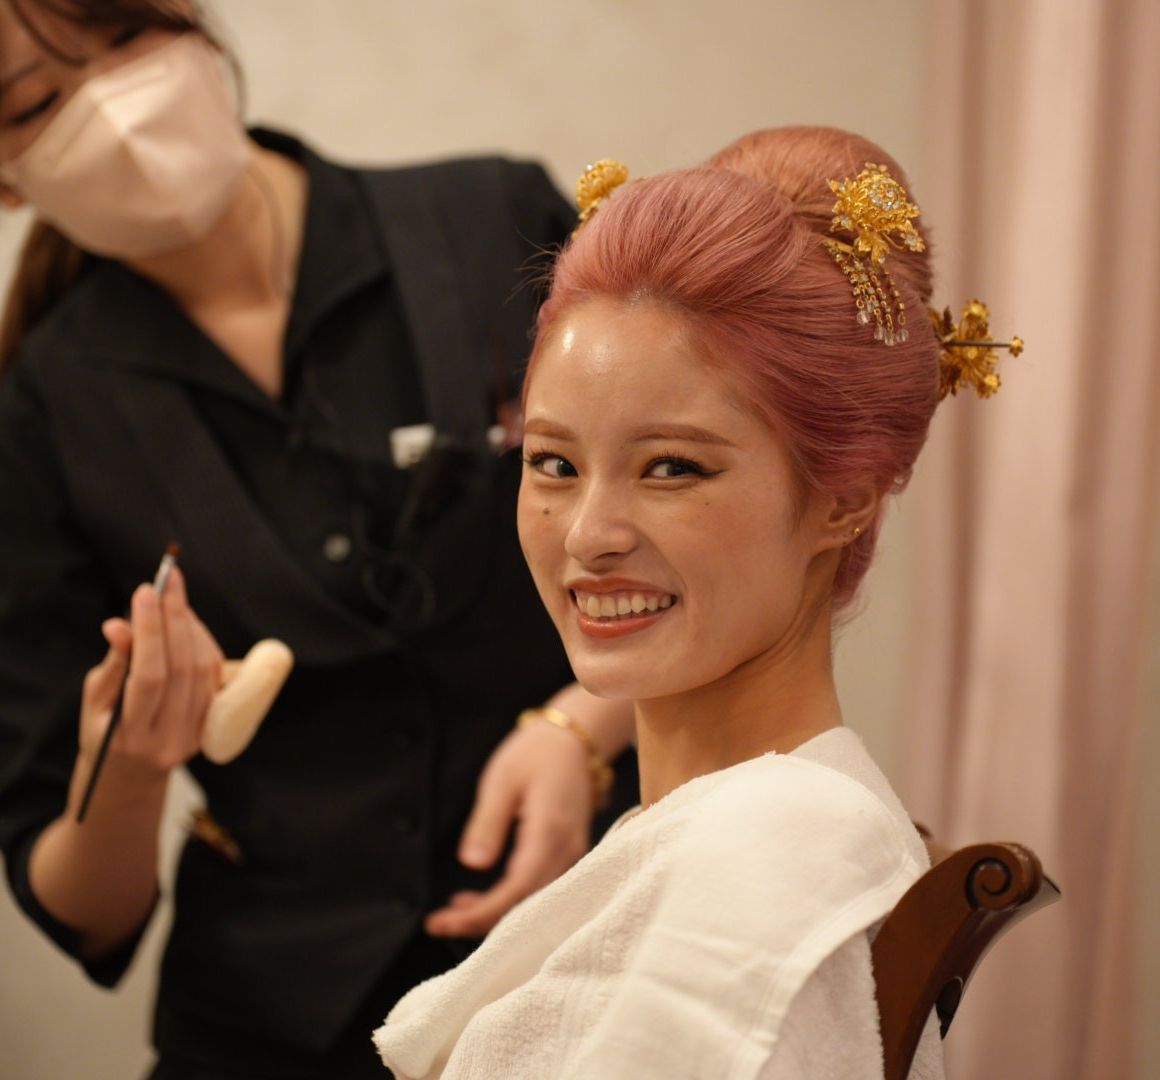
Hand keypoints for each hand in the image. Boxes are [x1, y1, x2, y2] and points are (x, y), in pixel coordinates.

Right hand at [80, 568, 223, 786]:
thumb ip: (113, 664)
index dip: (150, 631)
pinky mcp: (211, 726)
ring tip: (173, 597)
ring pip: (202, 668)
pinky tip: (187, 623)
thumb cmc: (102, 733)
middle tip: (167, 580)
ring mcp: (195, 735)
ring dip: (190, 625)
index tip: (145, 590)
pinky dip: (202, 642)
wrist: (130, 777)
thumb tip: (121, 624)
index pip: (149, 676)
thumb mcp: (95, 703)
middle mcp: (168, 740)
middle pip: (182, 668)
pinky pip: (213, 675)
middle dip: (175, 617)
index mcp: (129, 738)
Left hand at [425, 718, 594, 937]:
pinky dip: (511, 900)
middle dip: (482, 922)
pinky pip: (542, 889)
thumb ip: (487, 824)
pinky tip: (481, 896)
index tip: (442, 921)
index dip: (480, 914)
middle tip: (438, 922)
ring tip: (453, 910)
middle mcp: (568, 851)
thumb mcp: (501, 780)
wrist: (574, 740)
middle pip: (528, 907)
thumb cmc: (535, 753)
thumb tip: (472, 864)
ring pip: (536, 903)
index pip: (516, 891)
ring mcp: (573, 855)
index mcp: (550, 832)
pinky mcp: (569, 855)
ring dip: (496, 914)